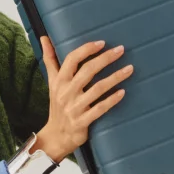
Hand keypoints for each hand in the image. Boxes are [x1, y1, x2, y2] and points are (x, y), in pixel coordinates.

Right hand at [36, 38, 130, 161]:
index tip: (102, 43)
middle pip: (87, 71)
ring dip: (114, 78)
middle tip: (121, 50)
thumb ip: (50, 59)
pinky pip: (100, 109)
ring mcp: (74, 107)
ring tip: (129, 69)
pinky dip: (112, 100)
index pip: (72, 59)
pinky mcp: (82, 121)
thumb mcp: (51, 82)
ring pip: (97, 89)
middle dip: (105, 59)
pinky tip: (122, 92)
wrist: (56, 136)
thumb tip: (44, 37)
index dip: (87, 50)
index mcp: (59, 81)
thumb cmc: (57, 105)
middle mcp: (66, 92)